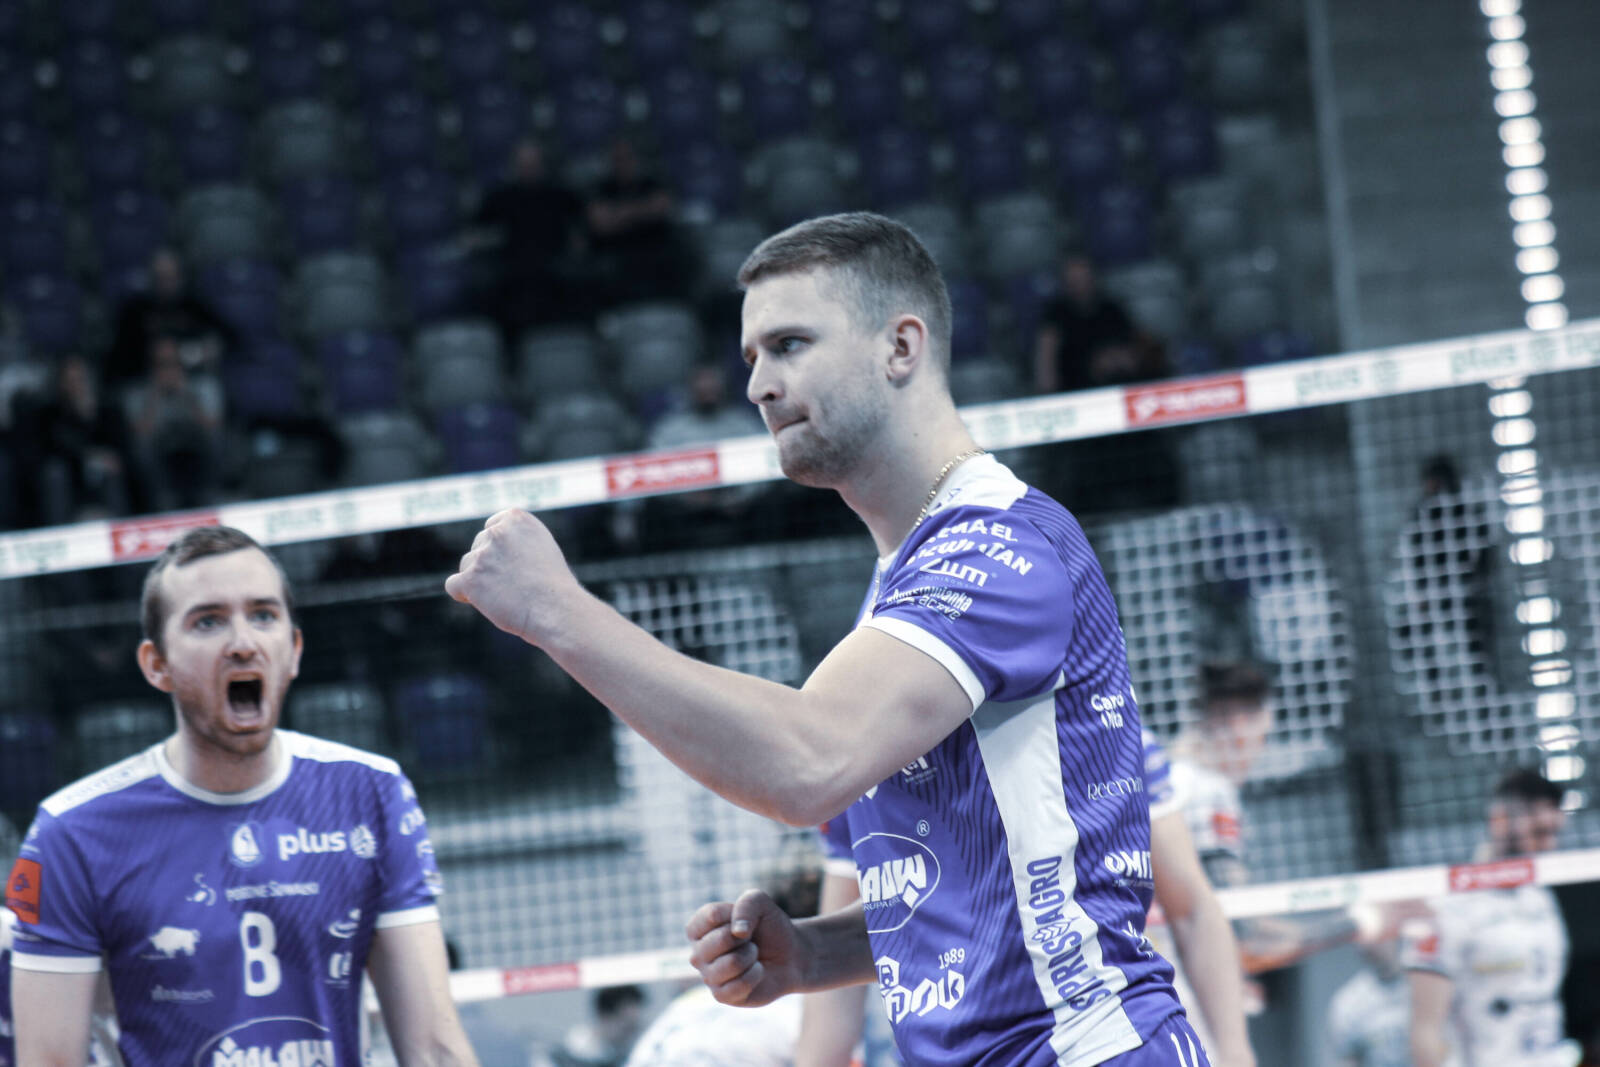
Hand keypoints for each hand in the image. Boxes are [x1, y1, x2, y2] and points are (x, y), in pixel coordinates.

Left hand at [444, 509, 583, 644]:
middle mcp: (497, 532)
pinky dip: (463, 595)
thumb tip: (489, 549)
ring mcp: (482, 554)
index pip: (492, 529)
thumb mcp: (540, 548)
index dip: (500, 550)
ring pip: (466, 566)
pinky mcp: (470, 578)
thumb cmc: (554, 585)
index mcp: (516, 518)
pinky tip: (482, 602)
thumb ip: (516, 541)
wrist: (556, 609)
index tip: (513, 566)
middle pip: (478, 547)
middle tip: (513, 585)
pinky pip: (453, 585)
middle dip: (489, 565)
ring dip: (480, 581)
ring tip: (506, 596)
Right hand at [686, 889, 807, 1007]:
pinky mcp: (721, 996)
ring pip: (732, 963)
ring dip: (751, 956)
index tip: (743, 919)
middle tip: (750, 940)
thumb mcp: (760, 902)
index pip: (710, 916)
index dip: (733, 914)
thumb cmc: (768, 926)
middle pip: (720, 940)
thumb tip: (739, 932)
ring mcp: (708, 977)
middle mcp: (697, 954)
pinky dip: (756, 974)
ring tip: (753, 955)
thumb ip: (747, 904)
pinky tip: (756, 971)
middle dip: (745, 938)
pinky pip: (740, 984)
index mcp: (698, 929)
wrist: (789, 955)